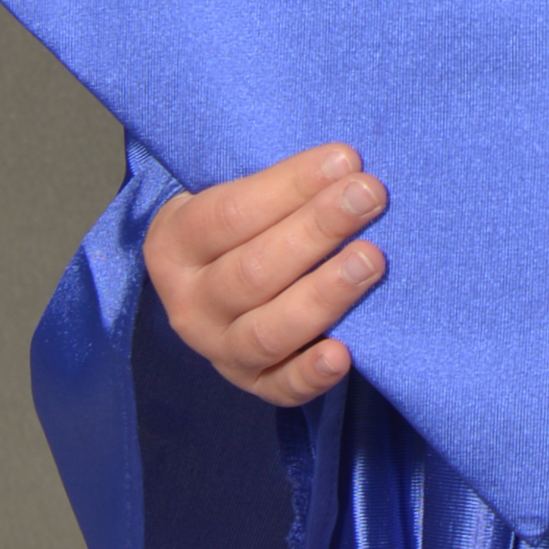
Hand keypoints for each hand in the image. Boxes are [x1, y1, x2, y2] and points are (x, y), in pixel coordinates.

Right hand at [143, 142, 386, 404]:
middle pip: (253, 271)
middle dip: (317, 230)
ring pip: (267, 330)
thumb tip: (346, 166)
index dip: (290, 186)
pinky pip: (280, 388)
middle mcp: (191, 304)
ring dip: (323, 294)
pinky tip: (343, 354)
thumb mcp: (235, 194)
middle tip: (369, 197)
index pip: (230, 214)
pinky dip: (311, 375)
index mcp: (176, 245)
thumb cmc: (242, 223)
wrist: (212, 283)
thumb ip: (280, 185)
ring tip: (371, 260)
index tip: (345, 160)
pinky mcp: (254, 384)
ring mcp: (219, 350)